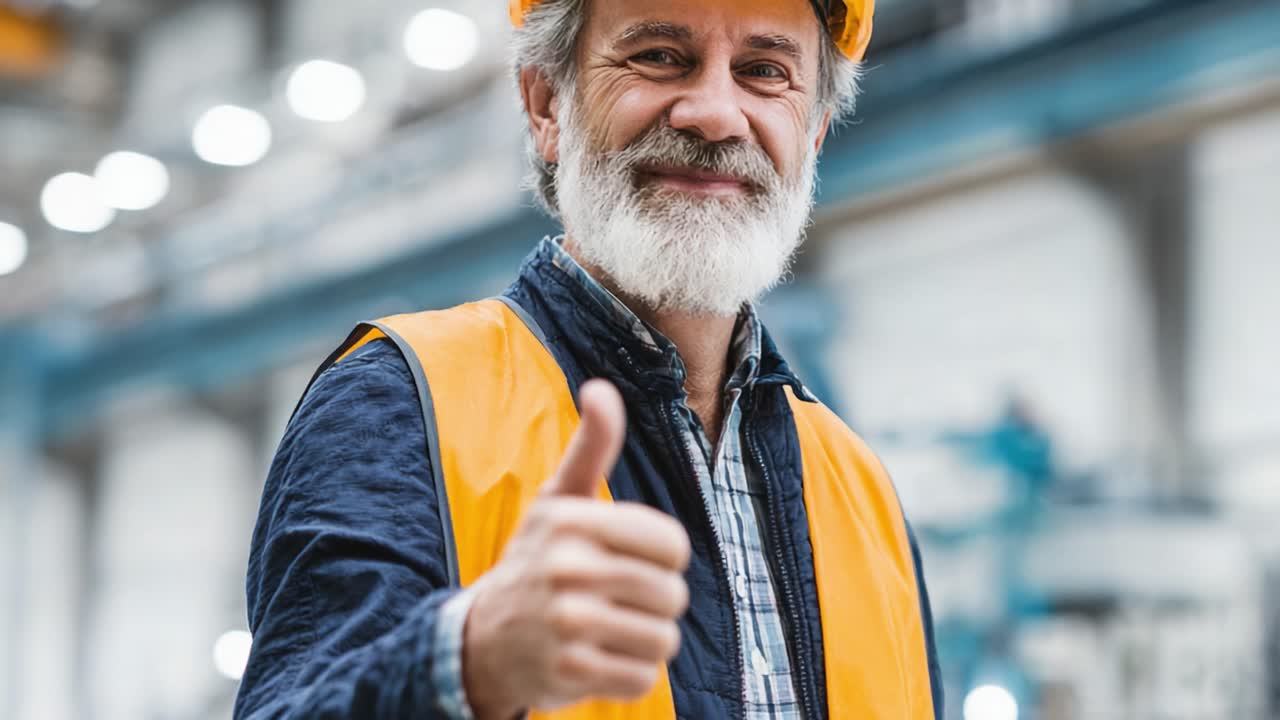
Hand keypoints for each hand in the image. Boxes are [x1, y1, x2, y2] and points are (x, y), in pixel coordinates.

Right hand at [461, 380, 691, 719]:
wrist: (482, 640)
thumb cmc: (536, 560)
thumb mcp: (557, 500)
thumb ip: (590, 447)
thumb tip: (601, 388)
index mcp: (571, 521)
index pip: (672, 544)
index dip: (663, 557)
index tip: (632, 559)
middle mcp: (566, 568)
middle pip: (672, 595)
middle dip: (655, 603)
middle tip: (618, 600)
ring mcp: (566, 623)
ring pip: (663, 639)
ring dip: (645, 640)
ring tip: (610, 629)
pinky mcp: (568, 672)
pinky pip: (642, 678)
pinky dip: (629, 674)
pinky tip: (597, 658)